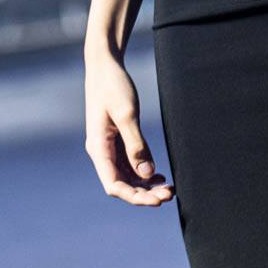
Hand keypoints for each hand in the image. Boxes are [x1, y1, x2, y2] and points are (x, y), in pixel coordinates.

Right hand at [84, 52, 174, 207]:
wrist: (104, 66)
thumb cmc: (113, 86)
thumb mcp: (127, 114)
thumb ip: (136, 144)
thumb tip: (147, 173)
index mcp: (98, 148)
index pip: (114, 185)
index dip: (134, 197)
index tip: (156, 201)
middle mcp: (101, 152)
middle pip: (121, 184)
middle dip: (144, 194)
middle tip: (169, 195)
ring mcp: (109, 147)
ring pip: (126, 176)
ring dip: (145, 185)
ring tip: (168, 189)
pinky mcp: (116, 140)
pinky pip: (129, 164)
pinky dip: (143, 172)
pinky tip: (159, 176)